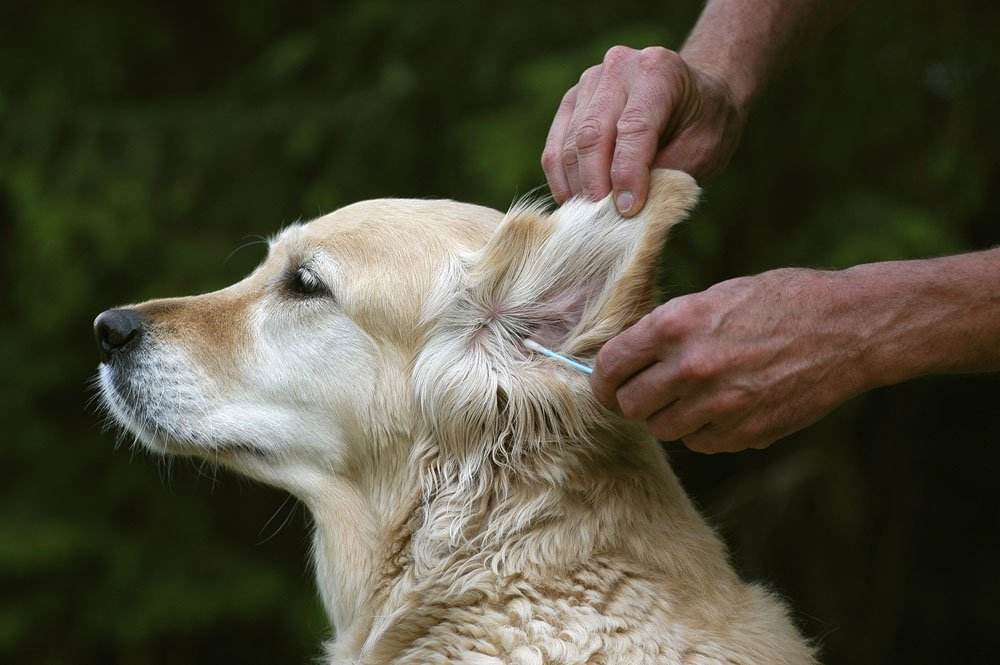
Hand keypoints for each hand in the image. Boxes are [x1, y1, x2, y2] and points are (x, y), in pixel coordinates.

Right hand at [541, 45, 745, 215]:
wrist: (695, 97)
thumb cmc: (703, 126)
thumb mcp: (703, 150)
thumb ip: (667, 173)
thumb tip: (624, 209)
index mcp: (658, 70)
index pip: (634, 127)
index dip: (628, 174)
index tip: (628, 211)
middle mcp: (618, 66)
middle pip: (593, 134)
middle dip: (595, 184)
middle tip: (601, 221)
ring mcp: (589, 82)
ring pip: (569, 144)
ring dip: (576, 187)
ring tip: (589, 218)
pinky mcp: (571, 102)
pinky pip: (555, 147)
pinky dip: (561, 180)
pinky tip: (574, 203)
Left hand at [591, 268, 873, 452]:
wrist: (849, 328)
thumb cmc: (782, 301)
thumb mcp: (715, 297)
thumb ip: (669, 328)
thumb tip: (631, 357)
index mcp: (676, 324)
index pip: (610, 366)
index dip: (602, 378)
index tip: (608, 383)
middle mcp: (691, 367)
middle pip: (630, 405)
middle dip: (633, 400)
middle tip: (645, 393)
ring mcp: (719, 404)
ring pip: (663, 429)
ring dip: (668, 417)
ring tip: (691, 396)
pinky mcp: (746, 432)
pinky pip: (700, 444)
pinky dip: (702, 431)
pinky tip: (723, 407)